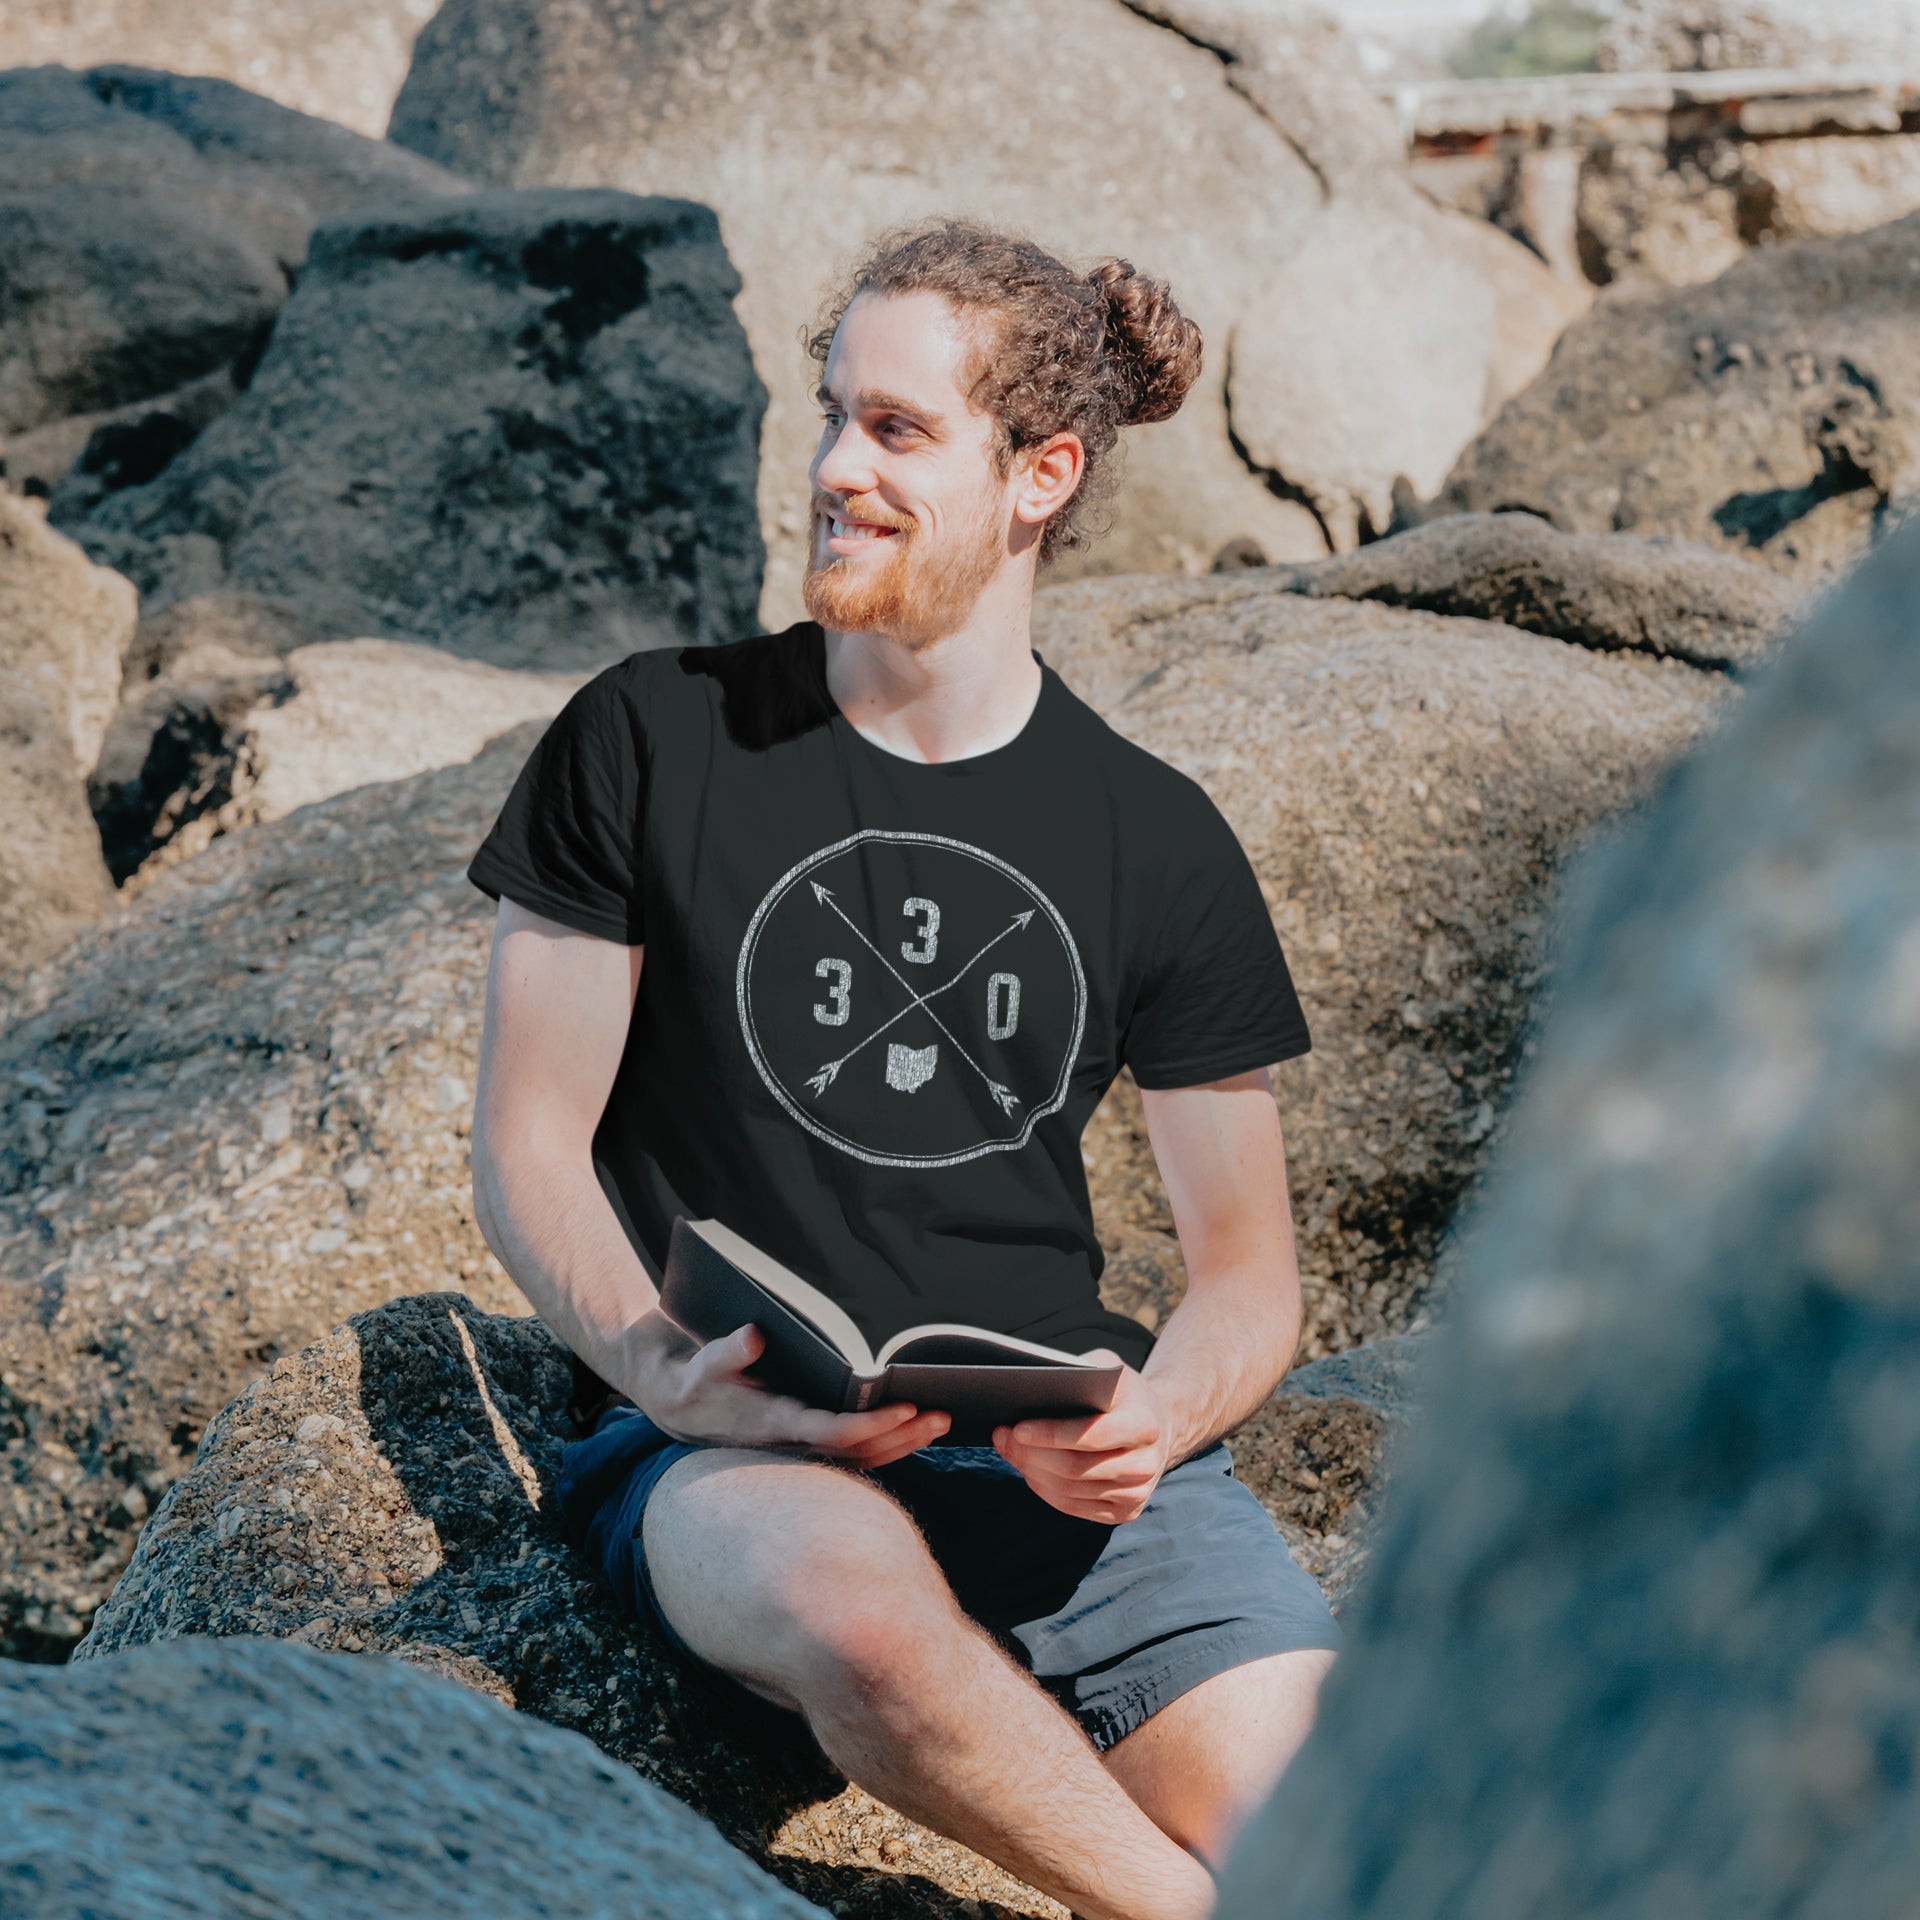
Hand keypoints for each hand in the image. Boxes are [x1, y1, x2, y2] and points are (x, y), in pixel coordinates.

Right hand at [624, 1311, 947, 1465]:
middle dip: (902, 1436)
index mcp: (772, 1424)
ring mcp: (800, 1448)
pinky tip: (913, 1426)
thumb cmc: (692, 1379)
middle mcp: (792, 1444)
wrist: (674, 1400)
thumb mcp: (699, 1363)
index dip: (872, 1425)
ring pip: (861, 1458)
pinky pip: (854, 1451)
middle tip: (943, 1415)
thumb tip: (753, 1335)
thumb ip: (726, 1352)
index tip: (907, 1406)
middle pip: (859, 1452)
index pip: (833, 1434)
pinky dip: (886, 1442)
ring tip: (940, 1420)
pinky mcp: (804, 1442)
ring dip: (902, 1442)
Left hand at [992, 1353, 1171, 1522]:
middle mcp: (1145, 1464)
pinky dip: (1044, 1488)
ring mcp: (1137, 1493)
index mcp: (1144, 1425)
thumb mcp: (1106, 1368)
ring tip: (1008, 1448)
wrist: (1155, 1422)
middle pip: (1075, 1468)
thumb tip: (1031, 1383)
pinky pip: (1073, 1507)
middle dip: (1030, 1454)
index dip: (1051, 1434)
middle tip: (1001, 1436)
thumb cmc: (1120, 1391)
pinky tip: (1028, 1468)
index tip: (1017, 1428)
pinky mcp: (1125, 1511)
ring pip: (1069, 1490)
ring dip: (1031, 1470)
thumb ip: (1077, 1371)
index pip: (1092, 1436)